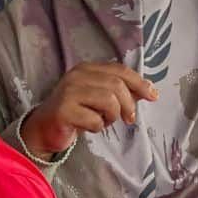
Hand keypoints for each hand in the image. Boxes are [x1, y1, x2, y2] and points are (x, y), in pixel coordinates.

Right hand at [21, 62, 157, 157]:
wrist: (45, 129)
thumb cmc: (77, 112)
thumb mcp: (102, 99)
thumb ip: (123, 92)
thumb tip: (150, 90)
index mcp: (88, 68)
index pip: (120, 70)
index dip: (140, 83)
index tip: (153, 96)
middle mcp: (77, 76)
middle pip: (117, 85)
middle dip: (128, 104)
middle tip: (129, 119)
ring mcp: (68, 91)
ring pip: (108, 101)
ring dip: (112, 116)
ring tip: (104, 121)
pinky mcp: (63, 110)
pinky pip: (94, 120)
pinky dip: (98, 127)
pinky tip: (89, 127)